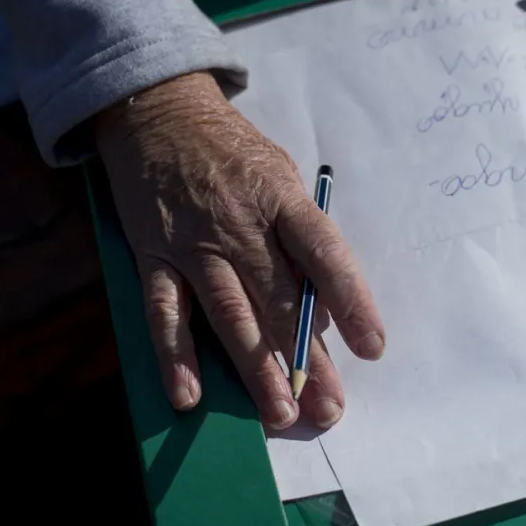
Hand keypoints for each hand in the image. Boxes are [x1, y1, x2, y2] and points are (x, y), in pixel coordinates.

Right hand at [95, 72, 384, 428]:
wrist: (157, 111)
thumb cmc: (232, 151)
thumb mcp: (280, 176)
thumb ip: (301, 237)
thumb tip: (320, 308)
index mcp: (281, 199)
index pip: (324, 253)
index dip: (352, 300)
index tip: (372, 347)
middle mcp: (239, 224)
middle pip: (278, 298)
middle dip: (307, 358)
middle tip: (329, 407)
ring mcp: (193, 243)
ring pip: (228, 313)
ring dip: (255, 368)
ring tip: (280, 413)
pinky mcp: (153, 256)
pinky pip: (164, 310)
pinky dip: (174, 354)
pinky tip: (188, 395)